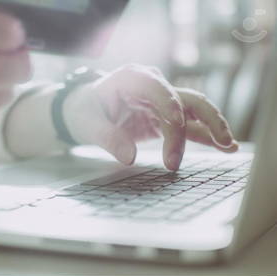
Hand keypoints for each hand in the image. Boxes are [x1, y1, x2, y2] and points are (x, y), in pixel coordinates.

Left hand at [64, 64, 237, 169]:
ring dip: (212, 128)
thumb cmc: (85, 111)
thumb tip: (130, 157)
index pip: (157, 88)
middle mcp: (153, 85)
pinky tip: (224, 146)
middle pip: (186, 98)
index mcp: (132, 78)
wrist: (86, 110)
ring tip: (229, 146)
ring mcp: (162, 100)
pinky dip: (205, 135)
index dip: (170, 107)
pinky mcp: (165, 116)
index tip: (177, 126)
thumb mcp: (88, 124)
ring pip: (194, 111)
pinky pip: (188, 125)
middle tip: (220, 140)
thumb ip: (107, 138)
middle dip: (205, 118)